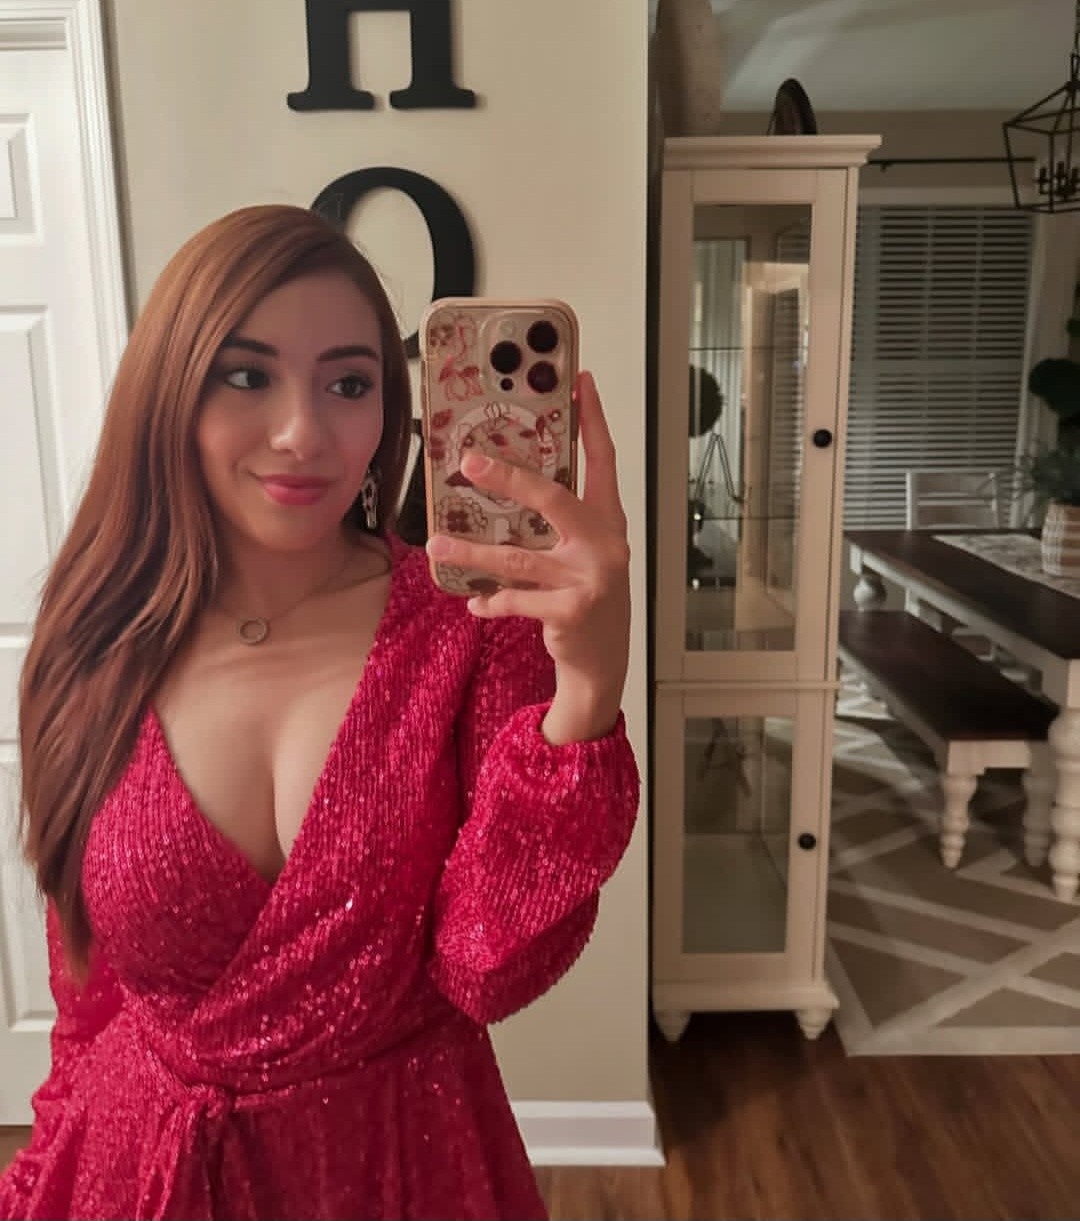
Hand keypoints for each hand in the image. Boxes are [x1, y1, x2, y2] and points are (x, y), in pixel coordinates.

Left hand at [425, 371, 630, 743]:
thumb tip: (504, 478)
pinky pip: (517, 598)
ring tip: (436, 543)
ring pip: (519, 557)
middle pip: (554, 498)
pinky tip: (475, 602)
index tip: (579, 382)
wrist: (602, 660)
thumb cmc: (587, 596)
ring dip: (473, 551)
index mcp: (608, 521)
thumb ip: (559, 521)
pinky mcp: (571, 611)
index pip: (602, 461)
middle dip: (509, 478)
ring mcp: (590, 578)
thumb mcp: (583, 553)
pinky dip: (490, 600)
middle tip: (468, 461)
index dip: (592, 421)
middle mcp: (605, 544)